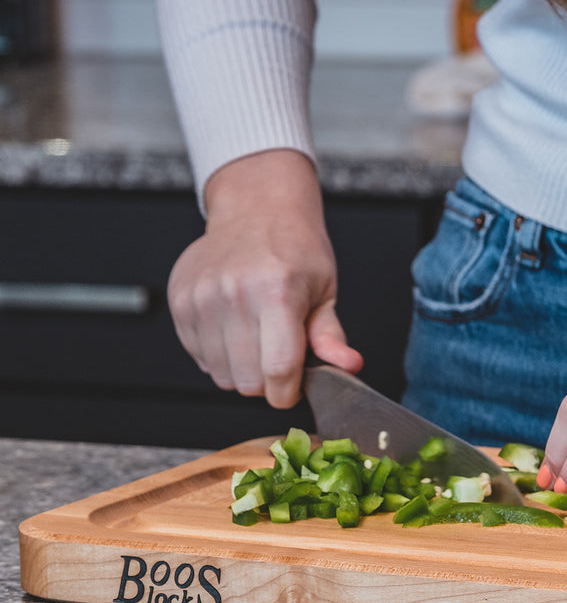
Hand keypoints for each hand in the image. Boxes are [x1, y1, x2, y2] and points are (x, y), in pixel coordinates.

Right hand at [167, 149, 362, 408]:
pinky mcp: (180, 301)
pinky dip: (219, 356)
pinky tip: (233, 329)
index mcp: (277, 293)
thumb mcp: (324, 291)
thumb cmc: (295, 249)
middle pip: (248, 382)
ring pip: (222, 376)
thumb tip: (349, 366)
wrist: (256, 210)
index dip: (288, 392)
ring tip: (255, 336)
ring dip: (242, 370)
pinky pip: (199, 359)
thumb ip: (330, 337)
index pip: (279, 370)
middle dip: (268, 381)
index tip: (293, 387)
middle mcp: (235, 294)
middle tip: (277, 353)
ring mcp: (202, 298)